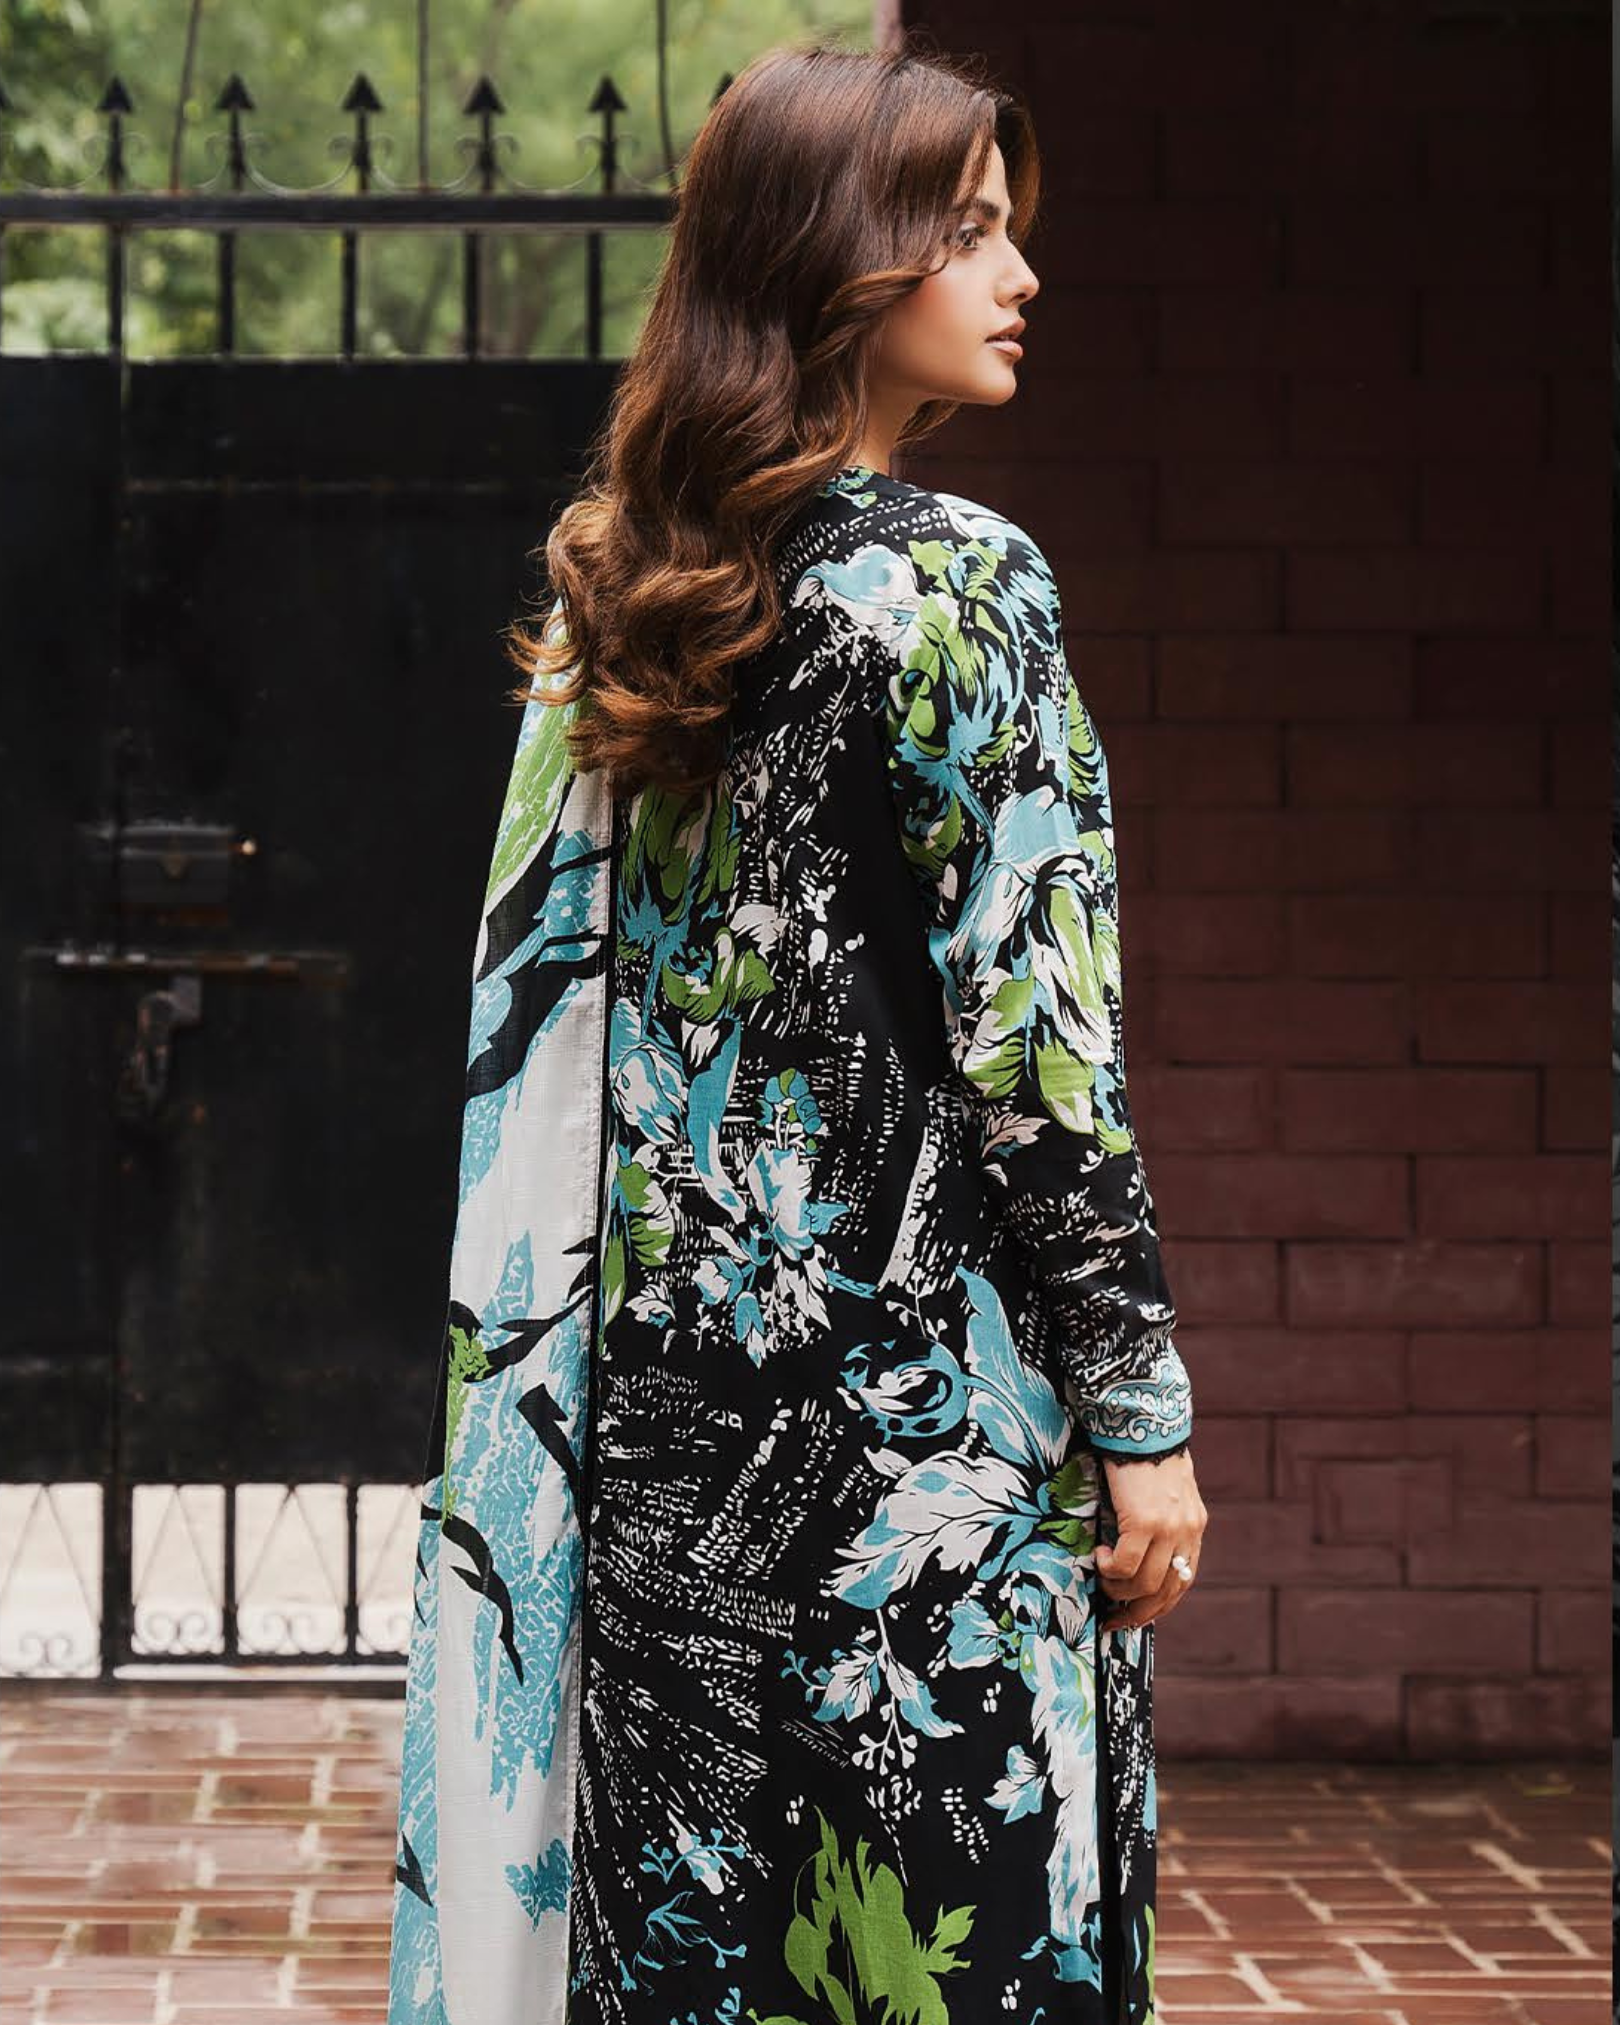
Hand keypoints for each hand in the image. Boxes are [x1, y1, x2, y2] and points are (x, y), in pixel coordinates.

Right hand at [1094, 1448, 1206, 1634]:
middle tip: (1111, 1619)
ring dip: (1117, 1590)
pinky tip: (1097, 1556)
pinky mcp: (1145, 1520)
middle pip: (1165, 1592)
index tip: (1133, 1615)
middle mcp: (1186, 1531)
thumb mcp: (1162, 1492)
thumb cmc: (1142, 1452)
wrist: (1139, 1420)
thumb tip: (1136, 1553)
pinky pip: (1125, 1563)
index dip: (1158, 1605)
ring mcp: (1168, 1528)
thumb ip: (1159, 1521)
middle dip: (1137, 1613)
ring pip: (1143, 1583)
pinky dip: (1109, 1569)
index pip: (1182, 1581)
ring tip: (1100, 1577)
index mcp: (1193, 1526)